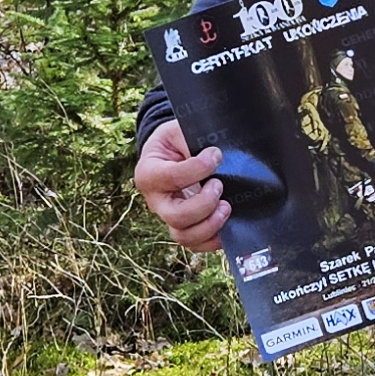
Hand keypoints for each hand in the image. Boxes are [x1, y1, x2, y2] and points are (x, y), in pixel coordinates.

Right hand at [134, 119, 229, 251]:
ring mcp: (168, 216)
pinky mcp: (183, 226)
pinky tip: (226, 226)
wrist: (169, 153)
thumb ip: (190, 139)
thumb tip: (213, 154)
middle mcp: (156, 200)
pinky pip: (194, 244)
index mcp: (148, 173)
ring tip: (226, 207)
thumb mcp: (177, 130)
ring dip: (209, 225)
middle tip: (219, 185)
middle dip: (203, 204)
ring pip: (184, 236)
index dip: (197, 169)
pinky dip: (212, 241)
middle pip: (176, 216)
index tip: (216, 155)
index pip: (172, 177)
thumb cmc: (173, 141)